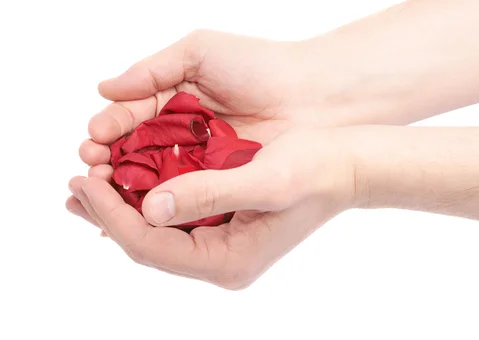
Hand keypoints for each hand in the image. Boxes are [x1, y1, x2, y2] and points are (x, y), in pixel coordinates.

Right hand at [67, 29, 312, 227]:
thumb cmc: (259, 65)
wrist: (312, 94)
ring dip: (128, 186)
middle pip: (134, 152)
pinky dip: (162, 202)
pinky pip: (185, 195)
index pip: (128, 118)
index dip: (107, 131)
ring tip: (107, 191)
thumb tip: (103, 89)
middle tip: (93, 170)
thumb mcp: (202, 53)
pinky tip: (142, 208)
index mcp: (172, 98)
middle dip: (110, 162)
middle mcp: (181, 133)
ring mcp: (200, 161)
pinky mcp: (221, 183)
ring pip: (155, 177)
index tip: (93, 143)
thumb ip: (153, 69)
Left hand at [68, 128, 355, 288]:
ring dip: (122, 206)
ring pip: (158, 231)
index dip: (111, 216)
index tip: (83, 182)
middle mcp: (222, 260)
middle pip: (148, 244)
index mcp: (230, 260)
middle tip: (74, 184)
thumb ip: (208, 195)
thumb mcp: (266, 180)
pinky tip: (129, 181)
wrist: (348, 165)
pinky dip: (147, 198)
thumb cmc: (317, 170)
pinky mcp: (225, 227)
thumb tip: (148, 207)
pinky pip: (174, 218)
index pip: (153, 245)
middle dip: (107, 214)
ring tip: (89, 182)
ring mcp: (224, 246)